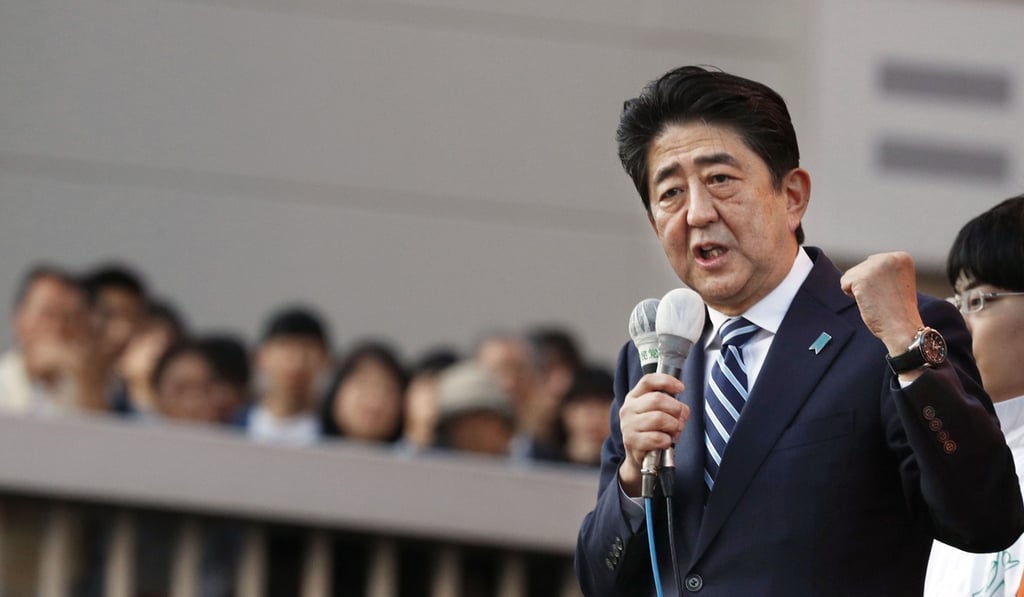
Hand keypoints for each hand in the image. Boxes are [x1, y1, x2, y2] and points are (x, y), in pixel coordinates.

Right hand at [618, 373, 687, 495]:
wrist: (639, 458)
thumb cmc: (653, 431)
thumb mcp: (661, 413)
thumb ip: (674, 406)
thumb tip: (682, 411)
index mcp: (634, 397)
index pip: (648, 381)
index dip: (667, 381)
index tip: (681, 388)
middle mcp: (628, 409)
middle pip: (657, 399)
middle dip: (675, 408)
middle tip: (679, 418)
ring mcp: (628, 425)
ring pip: (659, 418)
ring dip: (673, 425)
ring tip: (673, 431)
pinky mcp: (632, 442)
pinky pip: (657, 437)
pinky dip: (667, 440)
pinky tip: (665, 442)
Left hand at [840, 252, 922, 355]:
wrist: (902, 327)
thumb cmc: (899, 310)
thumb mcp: (897, 281)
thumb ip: (884, 270)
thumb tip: (866, 263)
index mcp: (901, 257)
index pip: (874, 263)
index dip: (878, 281)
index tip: (891, 292)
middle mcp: (889, 258)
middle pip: (862, 267)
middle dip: (867, 284)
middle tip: (883, 298)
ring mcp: (875, 267)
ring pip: (851, 275)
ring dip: (859, 290)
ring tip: (876, 300)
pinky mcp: (861, 278)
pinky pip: (845, 283)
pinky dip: (851, 294)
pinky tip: (867, 301)